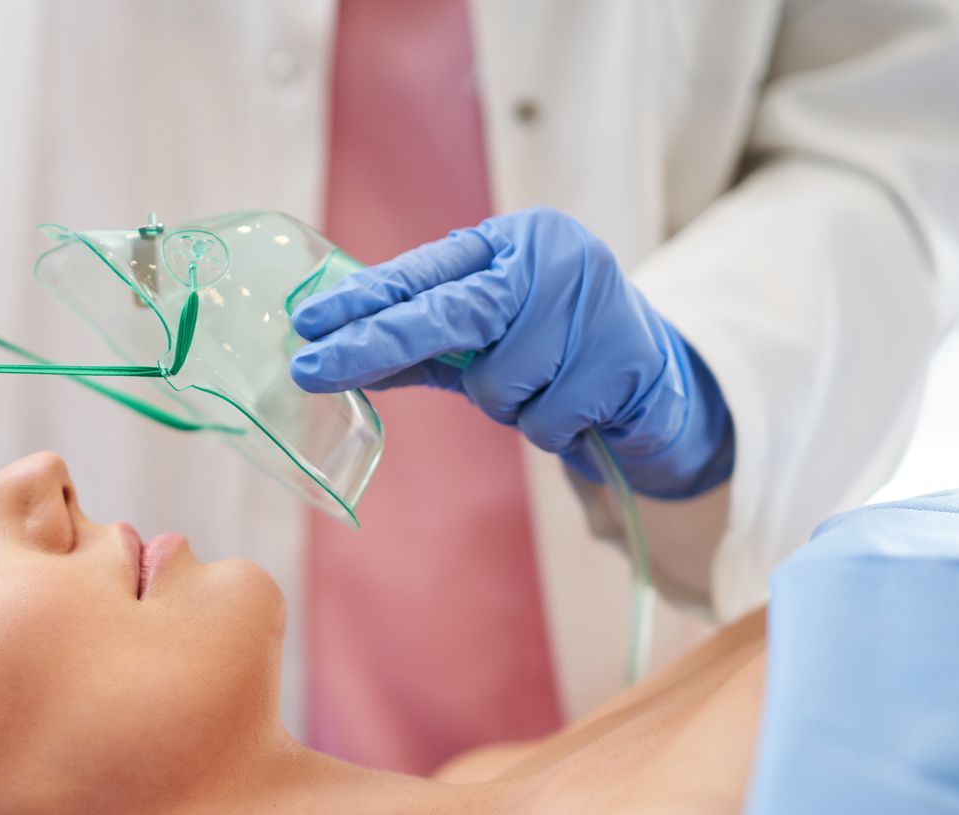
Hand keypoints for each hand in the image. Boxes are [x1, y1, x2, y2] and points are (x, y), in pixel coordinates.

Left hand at [289, 207, 732, 498]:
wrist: (654, 380)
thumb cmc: (551, 352)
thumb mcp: (482, 339)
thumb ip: (420, 343)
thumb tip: (332, 357)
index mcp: (509, 243)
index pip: (421, 273)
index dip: (362, 301)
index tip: (304, 323)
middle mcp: (552, 257)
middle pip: (448, 312)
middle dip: (375, 344)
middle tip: (309, 369)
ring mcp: (592, 301)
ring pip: (498, 383)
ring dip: (507, 404)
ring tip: (542, 389)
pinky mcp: (624, 355)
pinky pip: (544, 419)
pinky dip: (549, 427)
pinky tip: (577, 408)